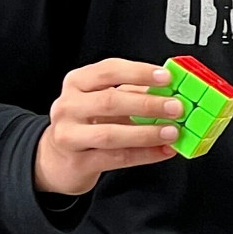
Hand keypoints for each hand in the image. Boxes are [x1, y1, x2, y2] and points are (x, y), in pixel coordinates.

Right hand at [32, 59, 181, 195]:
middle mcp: (68, 106)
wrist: (57, 159)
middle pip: (110, 101)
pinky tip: (163, 150)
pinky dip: (144, 154)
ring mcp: (69, 135)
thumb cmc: (85, 123)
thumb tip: (169, 90)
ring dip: (146, 133)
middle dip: (147, 104)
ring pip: (111, 134)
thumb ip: (133, 93)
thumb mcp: (103, 100)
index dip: (139, 72)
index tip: (166, 77)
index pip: (109, 71)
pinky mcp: (77, 163)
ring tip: (171, 132)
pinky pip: (116, 158)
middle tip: (175, 107)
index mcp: (77, 83)